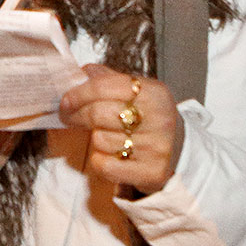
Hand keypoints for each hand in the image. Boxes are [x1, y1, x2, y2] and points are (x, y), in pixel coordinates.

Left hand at [59, 64, 180, 192]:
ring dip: (94, 139)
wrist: (180, 152)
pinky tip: (109, 156)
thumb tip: (82, 72)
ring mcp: (157, 147)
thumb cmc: (149, 118)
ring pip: (100, 140)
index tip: (65, 101)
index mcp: (155, 93)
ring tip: (104, 137)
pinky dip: (99, 161)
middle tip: (68, 117)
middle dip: (77, 115)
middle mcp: (159, 118)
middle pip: (98, 113)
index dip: (79, 93)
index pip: (105, 86)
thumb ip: (109, 80)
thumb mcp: (138, 93)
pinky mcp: (151, 172)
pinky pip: (105, 165)